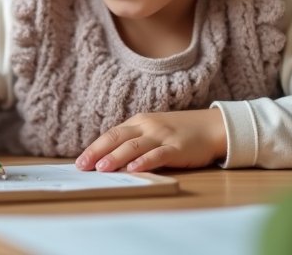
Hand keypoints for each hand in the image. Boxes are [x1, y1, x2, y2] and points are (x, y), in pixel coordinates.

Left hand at [75, 109, 226, 172]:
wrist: (212, 127)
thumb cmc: (179, 132)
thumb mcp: (153, 131)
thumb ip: (135, 141)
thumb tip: (110, 159)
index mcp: (138, 122)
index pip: (111, 135)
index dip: (94, 148)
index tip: (80, 162)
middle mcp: (147, 126)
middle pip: (117, 138)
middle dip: (97, 152)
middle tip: (82, 166)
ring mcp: (162, 136)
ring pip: (134, 146)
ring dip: (116, 157)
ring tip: (101, 168)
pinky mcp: (177, 147)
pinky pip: (158, 154)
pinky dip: (144, 162)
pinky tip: (133, 169)